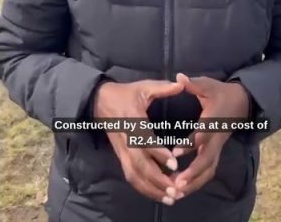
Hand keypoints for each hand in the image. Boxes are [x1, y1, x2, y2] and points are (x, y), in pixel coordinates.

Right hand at [93, 80, 184, 204]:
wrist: (99, 101)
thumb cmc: (125, 94)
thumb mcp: (143, 87)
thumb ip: (162, 88)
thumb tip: (181, 84)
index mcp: (133, 122)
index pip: (145, 142)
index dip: (159, 154)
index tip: (174, 164)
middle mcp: (126, 141)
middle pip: (139, 165)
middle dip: (157, 180)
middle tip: (176, 189)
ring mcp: (122, 151)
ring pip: (134, 175)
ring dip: (152, 189)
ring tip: (170, 198)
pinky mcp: (121, 157)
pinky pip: (131, 176)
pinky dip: (144, 188)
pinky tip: (159, 195)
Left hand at [171, 73, 250, 196]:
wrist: (242, 103)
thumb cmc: (221, 93)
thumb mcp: (208, 85)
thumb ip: (193, 84)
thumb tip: (178, 76)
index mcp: (212, 122)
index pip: (201, 136)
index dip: (189, 144)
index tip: (175, 153)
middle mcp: (216, 139)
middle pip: (206, 161)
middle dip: (192, 173)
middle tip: (176, 183)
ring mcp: (217, 148)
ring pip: (208, 171)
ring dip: (193, 183)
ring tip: (176, 193)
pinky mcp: (216, 153)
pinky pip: (208, 172)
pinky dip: (196, 182)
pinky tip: (182, 189)